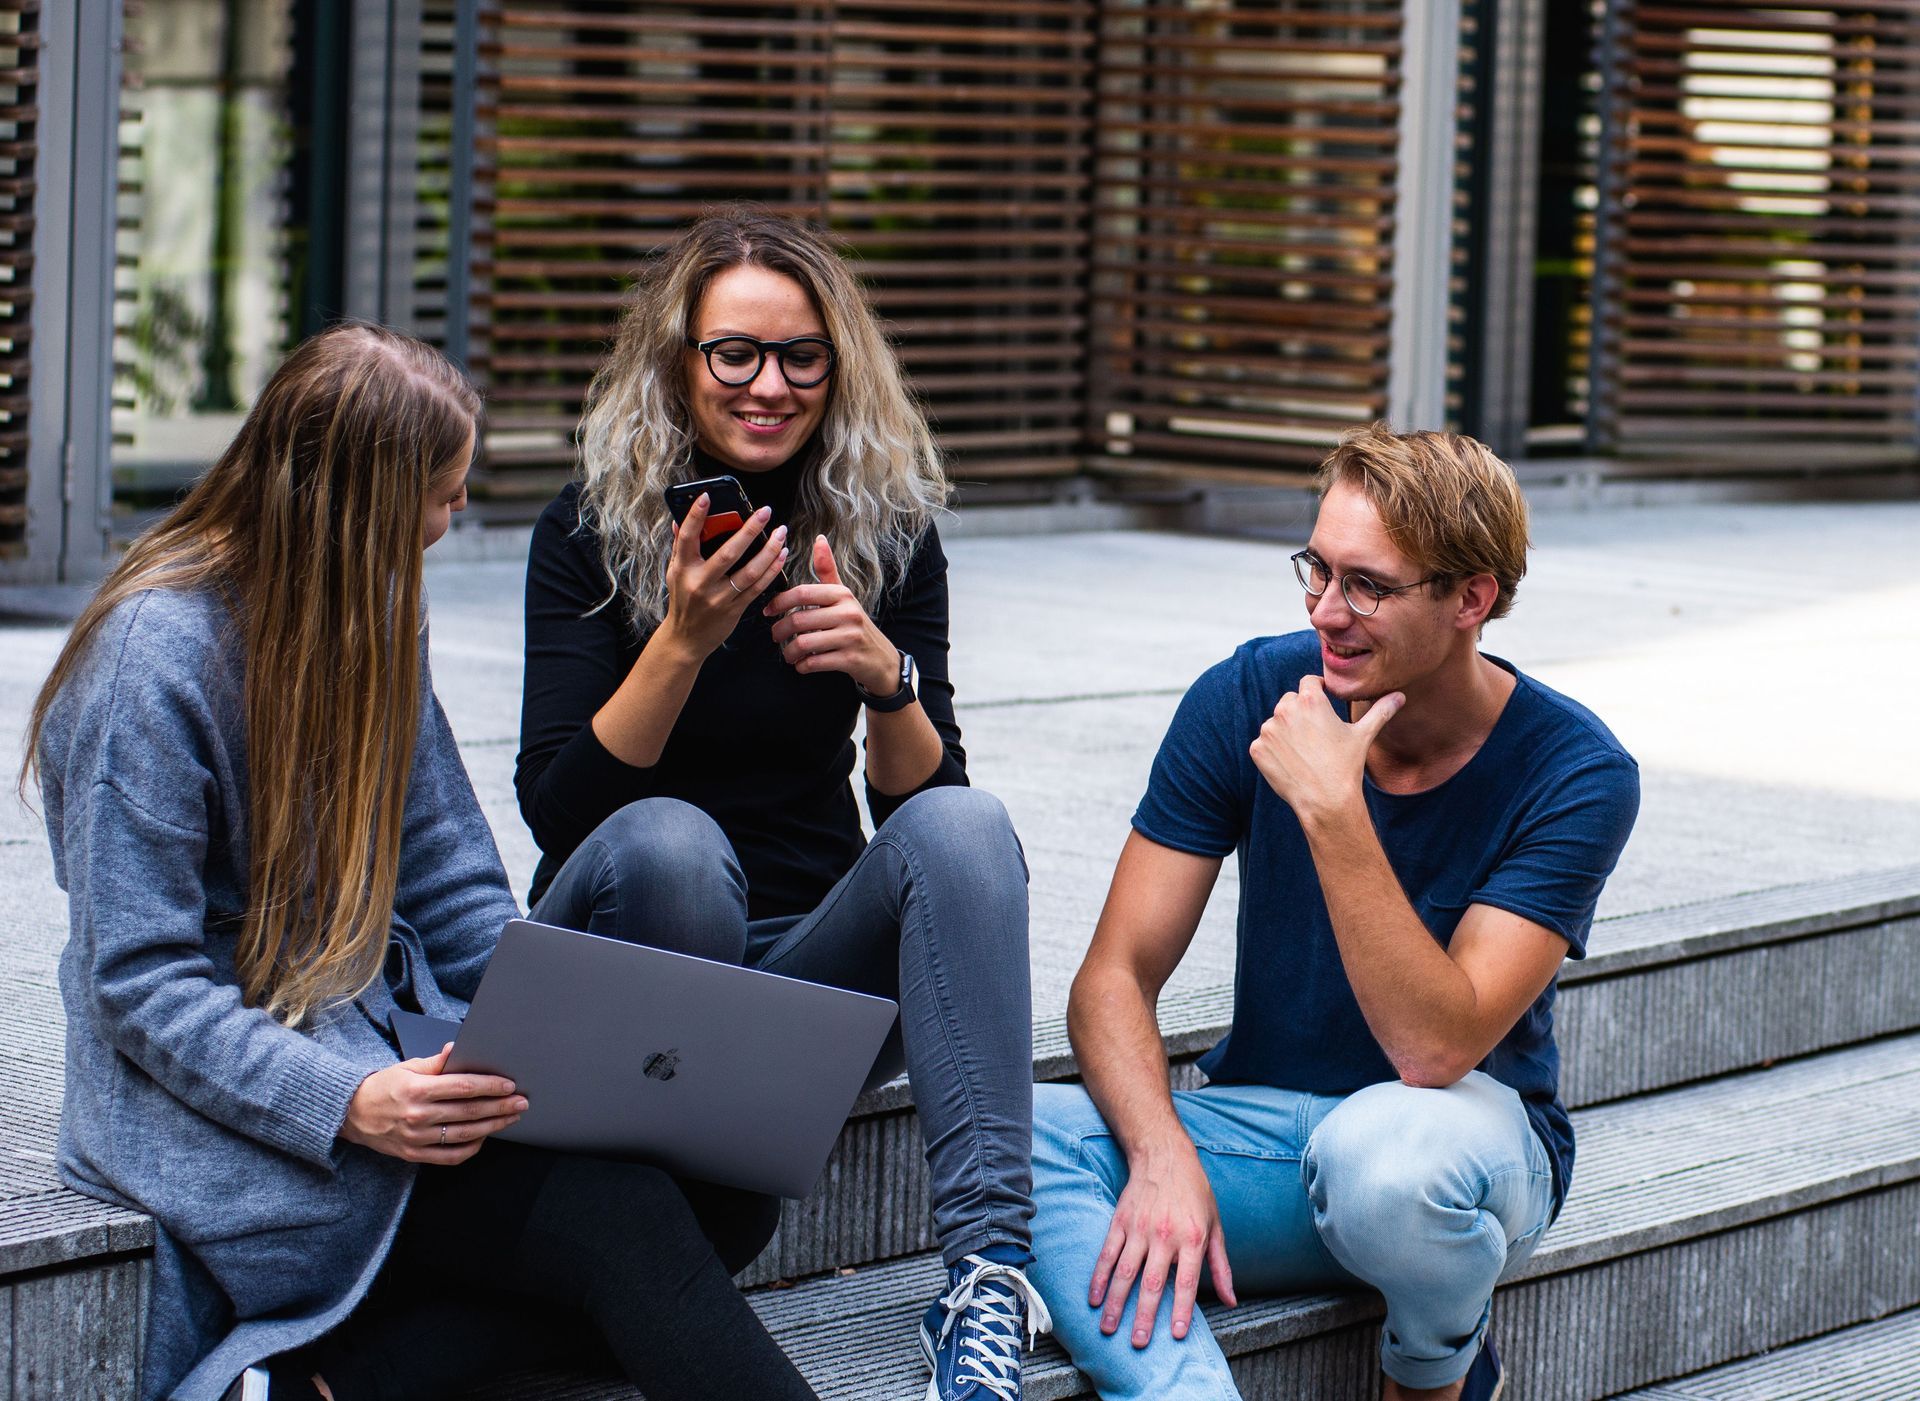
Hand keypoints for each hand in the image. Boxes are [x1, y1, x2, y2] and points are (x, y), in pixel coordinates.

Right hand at [340, 1044, 528, 1163]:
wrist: (351, 1114)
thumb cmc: (383, 1087)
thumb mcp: (407, 1067)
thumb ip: (436, 1062)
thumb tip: (457, 1048)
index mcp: (417, 1090)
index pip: (463, 1087)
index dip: (490, 1086)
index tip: (509, 1084)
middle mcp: (418, 1116)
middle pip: (470, 1111)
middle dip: (501, 1106)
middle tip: (521, 1102)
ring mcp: (417, 1138)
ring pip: (465, 1134)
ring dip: (493, 1126)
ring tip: (511, 1118)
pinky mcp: (415, 1155)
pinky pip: (451, 1156)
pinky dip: (472, 1148)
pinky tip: (484, 1136)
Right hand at [660, 497, 789, 659]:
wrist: (686, 639)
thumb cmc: (682, 600)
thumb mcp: (674, 572)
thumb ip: (679, 546)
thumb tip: (679, 519)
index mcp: (683, 569)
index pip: (688, 537)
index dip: (696, 516)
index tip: (707, 496)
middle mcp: (700, 583)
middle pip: (728, 553)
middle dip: (749, 530)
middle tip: (765, 512)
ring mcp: (719, 598)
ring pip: (749, 571)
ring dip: (769, 551)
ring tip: (781, 533)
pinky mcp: (734, 610)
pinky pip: (757, 587)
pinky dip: (771, 570)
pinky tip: (781, 555)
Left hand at [763, 536, 899, 695]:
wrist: (881, 659)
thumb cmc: (855, 625)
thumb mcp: (843, 596)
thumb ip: (828, 570)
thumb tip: (819, 539)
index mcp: (842, 594)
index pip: (802, 593)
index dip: (779, 601)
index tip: (768, 611)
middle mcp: (848, 613)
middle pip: (799, 620)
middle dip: (779, 631)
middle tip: (775, 636)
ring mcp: (850, 637)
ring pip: (804, 643)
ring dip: (789, 652)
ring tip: (788, 654)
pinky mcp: (850, 659)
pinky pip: (814, 663)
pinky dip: (802, 666)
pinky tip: (802, 664)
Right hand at [1089, 1142, 1235, 1346]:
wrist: (1165, 1156)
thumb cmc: (1195, 1192)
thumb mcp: (1216, 1226)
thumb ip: (1221, 1266)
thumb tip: (1230, 1300)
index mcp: (1192, 1238)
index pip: (1186, 1282)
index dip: (1182, 1310)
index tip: (1176, 1335)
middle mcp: (1164, 1236)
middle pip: (1152, 1283)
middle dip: (1144, 1316)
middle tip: (1139, 1343)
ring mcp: (1139, 1229)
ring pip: (1124, 1273)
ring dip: (1116, 1303)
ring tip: (1109, 1328)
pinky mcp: (1120, 1222)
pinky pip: (1107, 1254)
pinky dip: (1099, 1278)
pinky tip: (1094, 1298)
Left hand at [1249, 675, 1403, 823]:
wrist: (1325, 801)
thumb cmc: (1346, 766)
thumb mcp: (1363, 735)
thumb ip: (1380, 711)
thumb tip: (1400, 696)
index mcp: (1310, 700)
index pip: (1309, 682)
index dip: (1317, 691)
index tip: (1323, 703)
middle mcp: (1285, 710)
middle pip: (1290, 701)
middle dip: (1301, 713)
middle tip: (1316, 735)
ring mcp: (1268, 730)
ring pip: (1276, 723)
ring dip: (1286, 732)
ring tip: (1306, 753)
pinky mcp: (1257, 749)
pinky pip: (1264, 744)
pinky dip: (1274, 751)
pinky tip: (1291, 763)